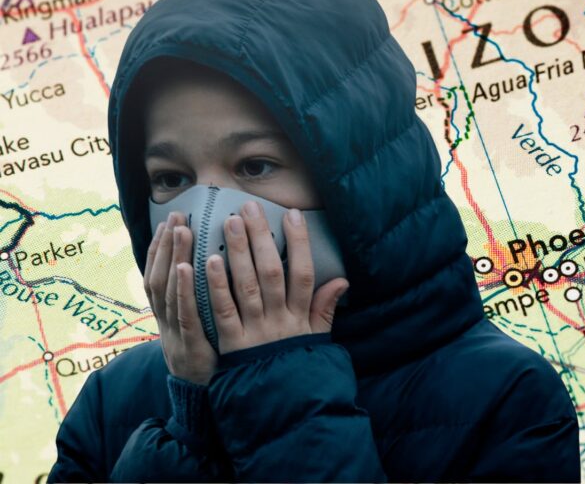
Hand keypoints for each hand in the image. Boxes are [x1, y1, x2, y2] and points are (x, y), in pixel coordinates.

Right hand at [144, 211, 217, 384]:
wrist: (204, 400)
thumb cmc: (210, 357)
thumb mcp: (203, 326)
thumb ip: (207, 299)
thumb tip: (217, 265)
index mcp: (170, 315)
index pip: (160, 275)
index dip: (161, 249)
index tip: (169, 221)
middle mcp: (167, 321)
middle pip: (160, 276)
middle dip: (165, 245)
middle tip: (175, 216)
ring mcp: (175, 332)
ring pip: (168, 290)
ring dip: (173, 258)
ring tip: (180, 230)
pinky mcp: (190, 344)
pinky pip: (184, 313)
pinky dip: (183, 289)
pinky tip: (187, 267)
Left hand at [207, 200, 348, 354]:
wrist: (281, 410)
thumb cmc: (297, 369)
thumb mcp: (317, 340)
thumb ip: (325, 309)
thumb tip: (342, 279)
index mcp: (301, 317)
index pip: (303, 273)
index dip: (299, 243)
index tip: (292, 215)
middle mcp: (280, 321)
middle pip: (271, 272)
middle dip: (260, 238)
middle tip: (248, 207)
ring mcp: (256, 332)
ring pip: (247, 285)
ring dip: (237, 253)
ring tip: (228, 223)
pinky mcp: (232, 345)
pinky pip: (224, 311)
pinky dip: (215, 286)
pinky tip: (207, 263)